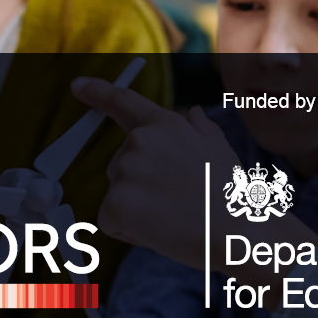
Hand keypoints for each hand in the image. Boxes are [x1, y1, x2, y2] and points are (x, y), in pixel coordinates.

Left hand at [71, 77, 240, 270]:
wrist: (238, 231)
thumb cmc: (233, 197)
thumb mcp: (220, 152)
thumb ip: (200, 131)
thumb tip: (192, 114)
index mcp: (165, 126)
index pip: (123, 102)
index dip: (97, 92)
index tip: (78, 86)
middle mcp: (140, 142)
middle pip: (118, 166)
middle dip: (138, 186)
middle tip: (175, 202)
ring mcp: (125, 171)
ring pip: (116, 197)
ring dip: (136, 211)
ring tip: (173, 217)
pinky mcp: (116, 202)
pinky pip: (111, 221)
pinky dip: (129, 232)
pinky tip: (160, 231)